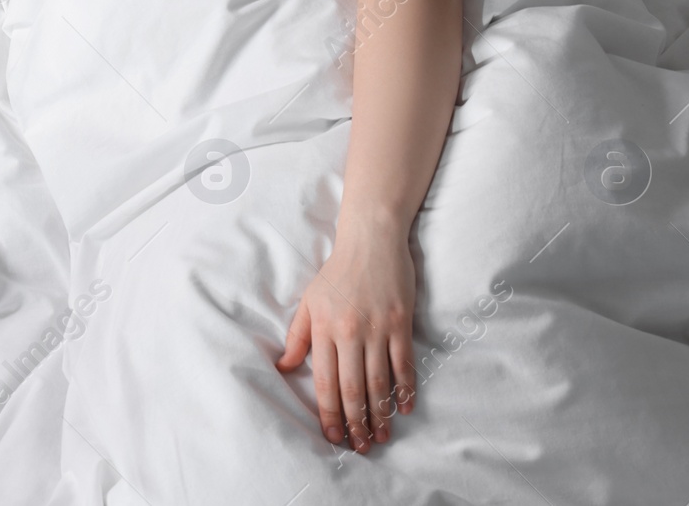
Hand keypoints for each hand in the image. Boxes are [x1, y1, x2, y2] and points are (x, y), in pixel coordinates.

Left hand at [276, 219, 417, 452]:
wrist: (371, 240)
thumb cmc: (337, 271)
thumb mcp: (309, 301)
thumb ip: (298, 336)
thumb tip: (284, 366)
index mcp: (323, 328)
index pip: (324, 382)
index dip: (329, 413)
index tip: (332, 436)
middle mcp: (349, 332)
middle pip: (352, 388)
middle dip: (355, 422)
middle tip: (360, 446)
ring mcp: (377, 328)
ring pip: (378, 381)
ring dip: (380, 413)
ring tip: (381, 436)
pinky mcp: (400, 323)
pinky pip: (404, 363)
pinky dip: (405, 388)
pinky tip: (404, 407)